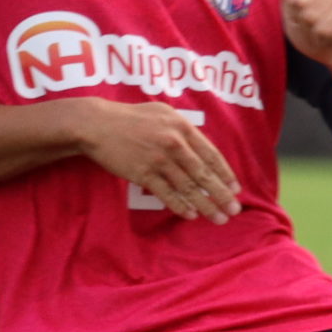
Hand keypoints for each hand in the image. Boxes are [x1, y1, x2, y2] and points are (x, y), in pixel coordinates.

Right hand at [76, 99, 239, 222]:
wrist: (96, 124)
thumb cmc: (131, 118)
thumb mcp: (164, 113)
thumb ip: (184, 129)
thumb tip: (202, 147)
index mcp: (183, 128)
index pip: (212, 155)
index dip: (225, 174)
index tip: (236, 189)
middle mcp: (174, 144)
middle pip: (204, 174)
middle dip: (221, 195)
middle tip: (234, 210)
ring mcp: (158, 160)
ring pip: (188, 187)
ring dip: (205, 205)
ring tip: (218, 218)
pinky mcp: (142, 173)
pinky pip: (166, 193)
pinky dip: (180, 205)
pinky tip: (190, 215)